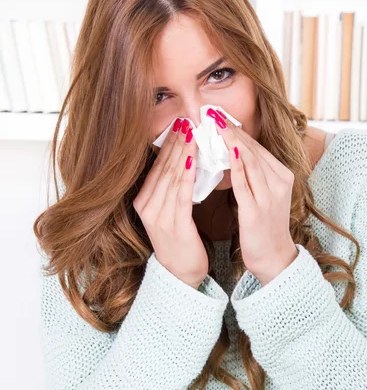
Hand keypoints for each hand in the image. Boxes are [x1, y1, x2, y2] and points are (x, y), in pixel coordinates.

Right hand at [133, 118, 208, 288]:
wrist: (180, 275)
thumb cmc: (178, 240)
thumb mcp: (167, 211)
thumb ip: (170, 187)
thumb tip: (181, 158)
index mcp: (143, 201)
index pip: (156, 166)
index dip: (168, 144)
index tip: (179, 124)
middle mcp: (147, 207)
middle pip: (163, 168)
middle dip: (176, 142)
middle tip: (186, 120)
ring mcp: (158, 217)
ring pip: (172, 177)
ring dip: (183, 152)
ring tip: (191, 133)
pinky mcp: (174, 225)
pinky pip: (182, 194)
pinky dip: (187, 174)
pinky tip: (194, 159)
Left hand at [208, 108, 298, 285]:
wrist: (274, 258)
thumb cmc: (265, 224)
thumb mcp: (264, 193)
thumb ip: (252, 172)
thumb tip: (231, 149)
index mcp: (282, 175)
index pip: (257, 147)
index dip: (237, 130)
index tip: (219, 116)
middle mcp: (279, 182)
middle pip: (253, 149)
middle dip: (232, 130)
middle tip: (213, 113)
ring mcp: (269, 196)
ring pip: (250, 161)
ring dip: (231, 141)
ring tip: (215, 125)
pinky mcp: (257, 211)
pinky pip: (244, 183)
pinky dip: (235, 165)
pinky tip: (226, 152)